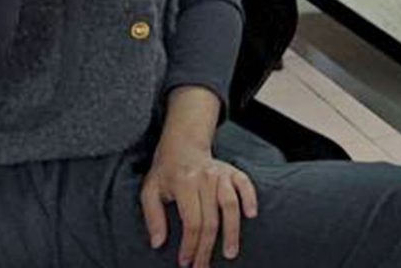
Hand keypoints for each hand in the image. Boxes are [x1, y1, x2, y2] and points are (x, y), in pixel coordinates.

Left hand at [140, 142, 257, 267]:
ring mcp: (221, 174)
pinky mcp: (233, 171)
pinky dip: (250, 199)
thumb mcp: (149, 192)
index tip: (186, 262)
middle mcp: (205, 178)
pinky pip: (245, 185)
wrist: (182, 145)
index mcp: (184, 184)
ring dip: (232, 232)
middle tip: (203, 266)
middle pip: (211, 220)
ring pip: (230, 206)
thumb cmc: (165, 173)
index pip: (191, 222)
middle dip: (207, 247)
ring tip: (230, 252)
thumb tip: (158, 243)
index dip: (190, 245)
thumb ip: (153, 218)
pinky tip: (251, 215)